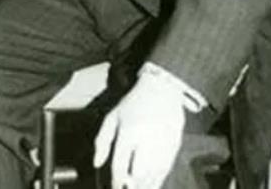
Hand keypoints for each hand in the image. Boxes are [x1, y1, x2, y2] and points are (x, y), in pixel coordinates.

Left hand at [93, 72, 185, 188]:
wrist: (161, 91)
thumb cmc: (133, 105)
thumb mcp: (112, 117)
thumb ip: (102, 141)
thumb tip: (96, 163)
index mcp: (128, 132)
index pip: (120, 165)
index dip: (116, 181)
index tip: (114, 187)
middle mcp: (145, 140)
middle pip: (138, 175)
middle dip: (130, 185)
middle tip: (126, 187)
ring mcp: (162, 145)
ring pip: (153, 177)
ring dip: (144, 186)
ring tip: (137, 187)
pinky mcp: (174, 148)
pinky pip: (165, 172)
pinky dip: (157, 181)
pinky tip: (151, 184)